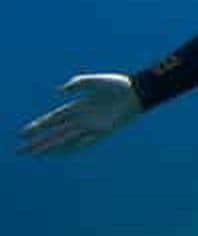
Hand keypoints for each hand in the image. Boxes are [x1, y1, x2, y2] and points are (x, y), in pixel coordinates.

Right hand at [20, 74, 142, 155]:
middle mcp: (82, 119)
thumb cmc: (117, 85)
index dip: (39, 126)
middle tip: (21, 151)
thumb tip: (59, 91)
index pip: (54, 119)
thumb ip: (76, 84)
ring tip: (35, 154)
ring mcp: (91, 127)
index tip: (24, 133)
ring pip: (66, 140)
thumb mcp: (93, 81)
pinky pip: (84, 143)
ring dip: (50, 148)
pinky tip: (58, 153)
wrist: (136, 92)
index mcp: (78, 106)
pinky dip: (70, 148)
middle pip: (55, 133)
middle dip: (38, 142)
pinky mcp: (103, 132)